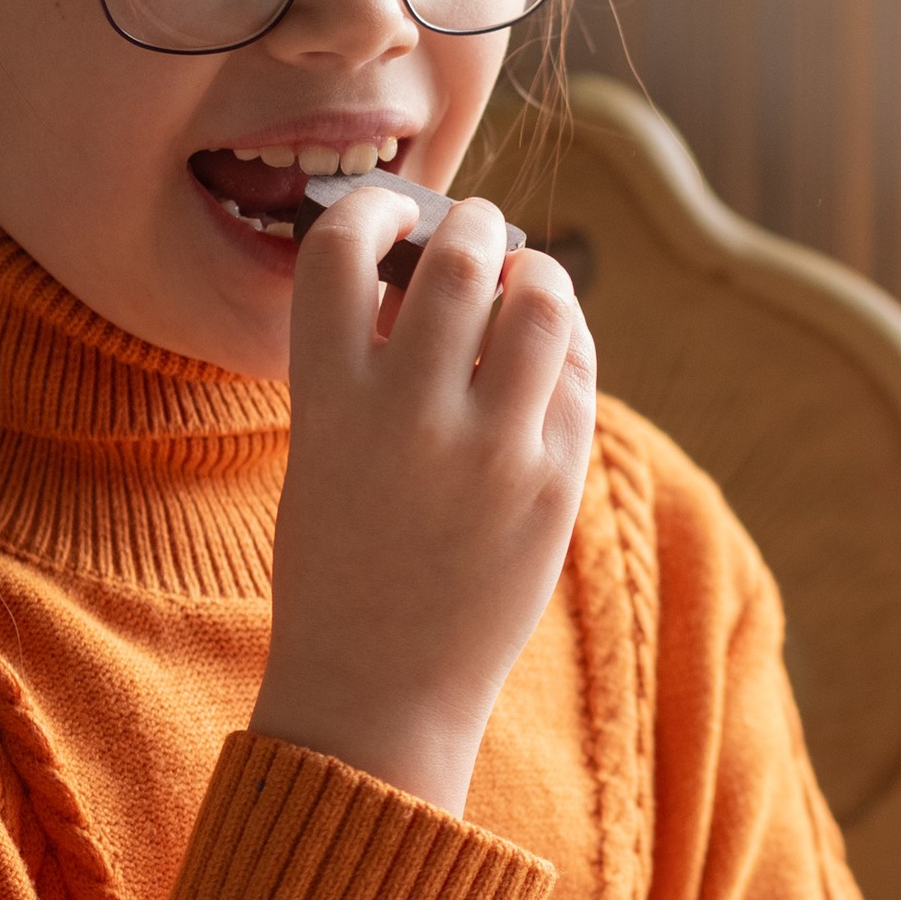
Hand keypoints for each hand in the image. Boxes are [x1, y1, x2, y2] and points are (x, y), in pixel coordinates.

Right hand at [251, 185, 596, 813]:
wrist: (377, 689)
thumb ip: (368, 363)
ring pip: (542, 304)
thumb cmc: (339, 563)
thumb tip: (433, 271)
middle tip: (477, 228)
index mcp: (328, 399)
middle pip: (460, 258)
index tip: (392, 213)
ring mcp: (493, 449)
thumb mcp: (322, 451)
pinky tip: (550, 349)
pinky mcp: (555, 484)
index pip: (343, 249)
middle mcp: (411, 413)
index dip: (372, 209)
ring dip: (537, 271)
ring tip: (527, 276)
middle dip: (472, 224)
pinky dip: (567, 345)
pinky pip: (578, 377)